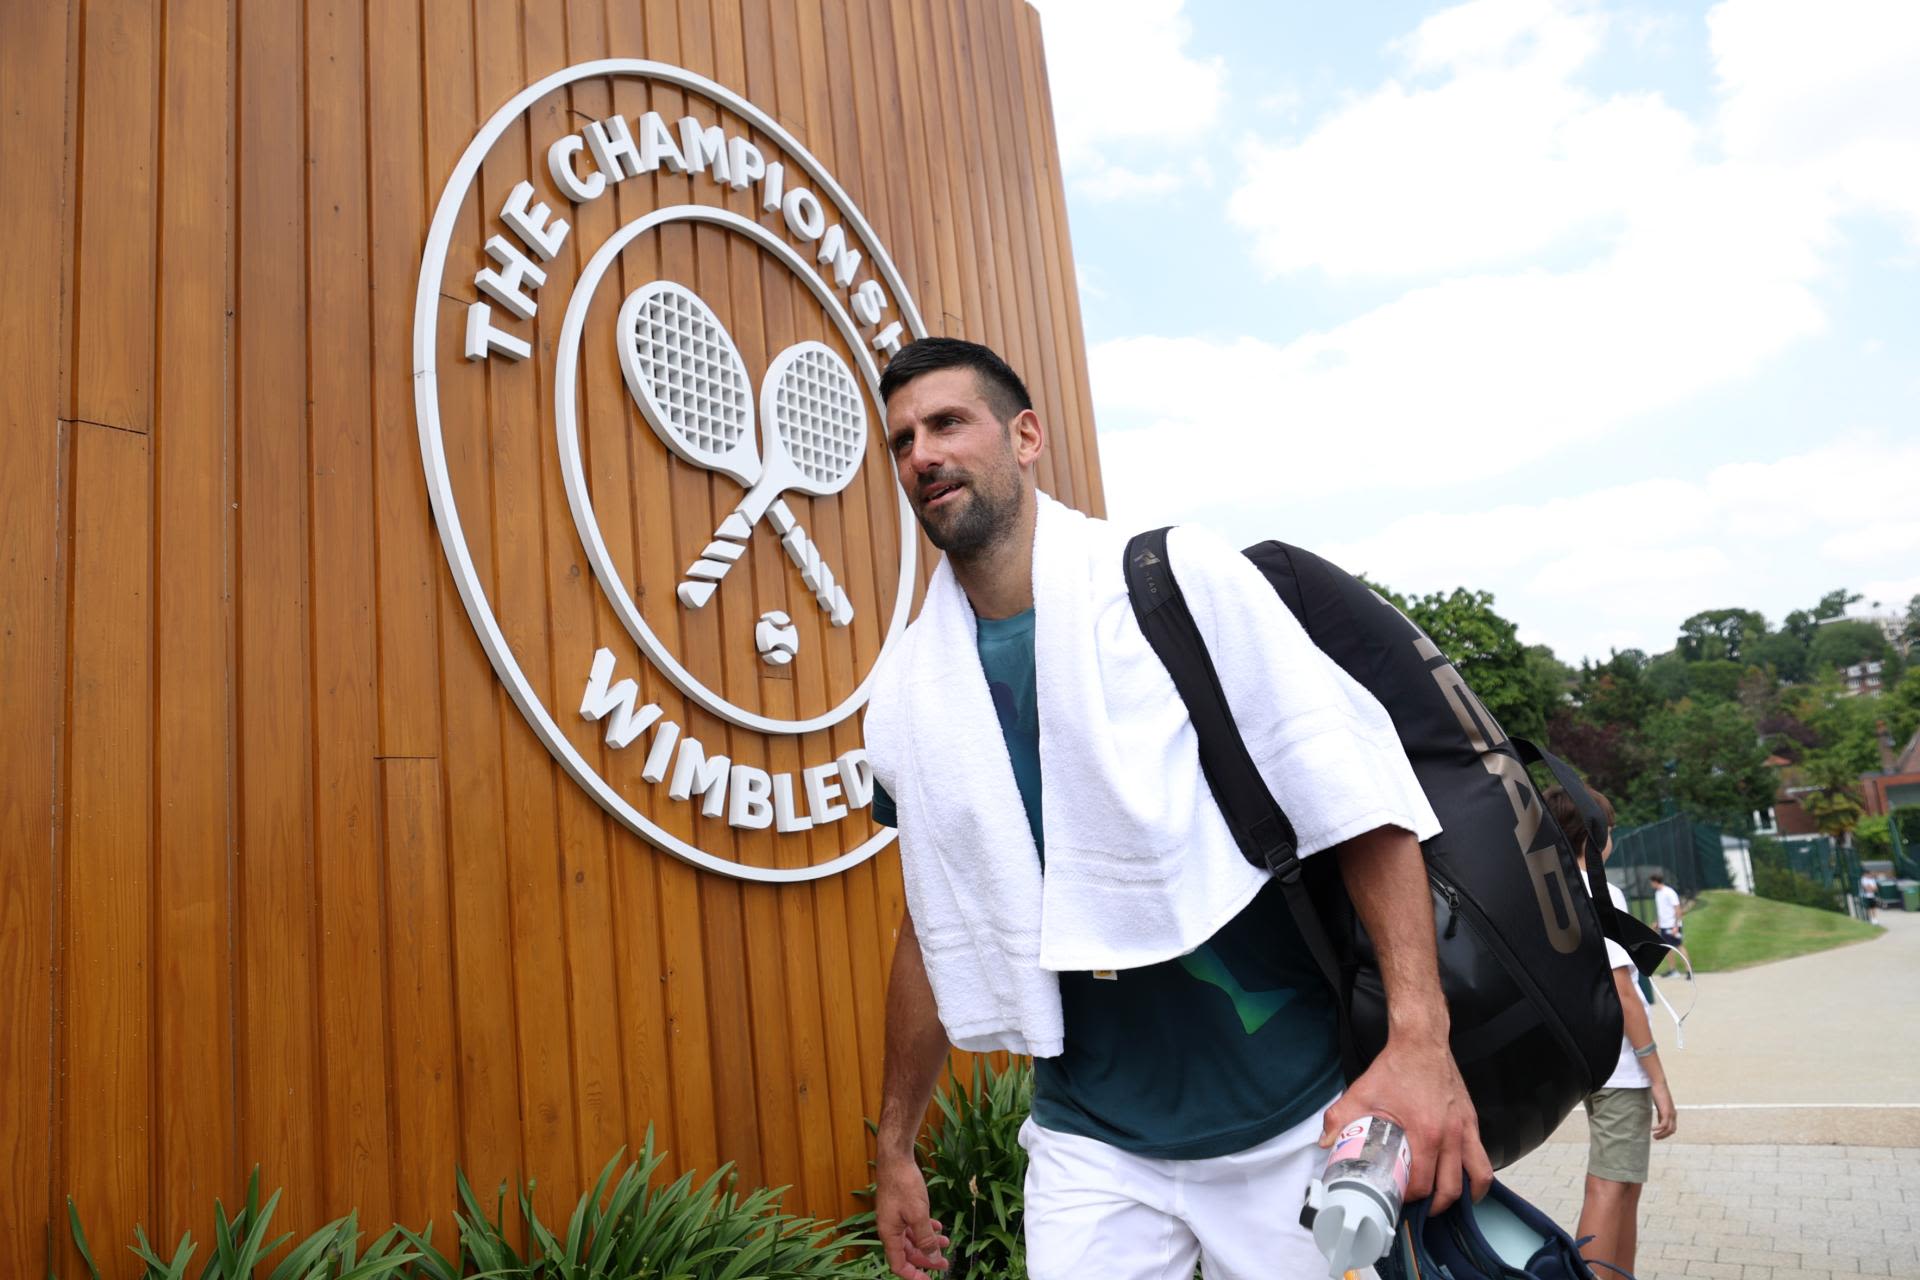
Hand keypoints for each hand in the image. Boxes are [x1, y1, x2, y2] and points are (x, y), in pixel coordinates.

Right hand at [875, 1150, 949, 1279]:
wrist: (896, 1158)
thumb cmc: (904, 1184)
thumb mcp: (919, 1214)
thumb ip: (926, 1238)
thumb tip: (933, 1259)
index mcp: (889, 1234)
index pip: (899, 1265)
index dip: (914, 1276)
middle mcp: (890, 1229)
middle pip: (908, 1254)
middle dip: (927, 1259)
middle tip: (945, 1263)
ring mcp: (895, 1218)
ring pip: (912, 1239)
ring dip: (928, 1243)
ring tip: (946, 1242)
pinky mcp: (901, 1208)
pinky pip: (913, 1226)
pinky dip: (925, 1229)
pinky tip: (938, 1227)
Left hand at [1320, 1034, 1491, 1212]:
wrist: (1421, 1042)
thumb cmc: (1395, 1068)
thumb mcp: (1361, 1093)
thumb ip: (1339, 1120)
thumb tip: (1325, 1144)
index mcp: (1425, 1132)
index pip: (1422, 1183)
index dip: (1408, 1197)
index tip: (1396, 1197)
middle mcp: (1450, 1135)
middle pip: (1449, 1189)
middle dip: (1433, 1205)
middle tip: (1417, 1206)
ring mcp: (1465, 1129)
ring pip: (1476, 1179)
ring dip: (1460, 1196)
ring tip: (1442, 1201)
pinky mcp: (1472, 1123)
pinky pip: (1483, 1160)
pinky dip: (1477, 1178)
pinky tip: (1463, 1183)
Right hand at [1651, 1080, 1676, 1140]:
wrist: (1659, 1083)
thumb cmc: (1658, 1092)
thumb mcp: (1660, 1105)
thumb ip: (1660, 1112)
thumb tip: (1658, 1119)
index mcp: (1672, 1113)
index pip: (1672, 1128)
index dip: (1665, 1133)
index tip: (1657, 1135)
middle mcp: (1673, 1114)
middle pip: (1672, 1130)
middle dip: (1664, 1136)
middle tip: (1655, 1138)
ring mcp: (1670, 1113)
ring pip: (1669, 1129)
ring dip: (1661, 1134)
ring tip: (1653, 1136)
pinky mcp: (1666, 1111)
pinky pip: (1664, 1124)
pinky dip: (1658, 1129)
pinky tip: (1652, 1129)